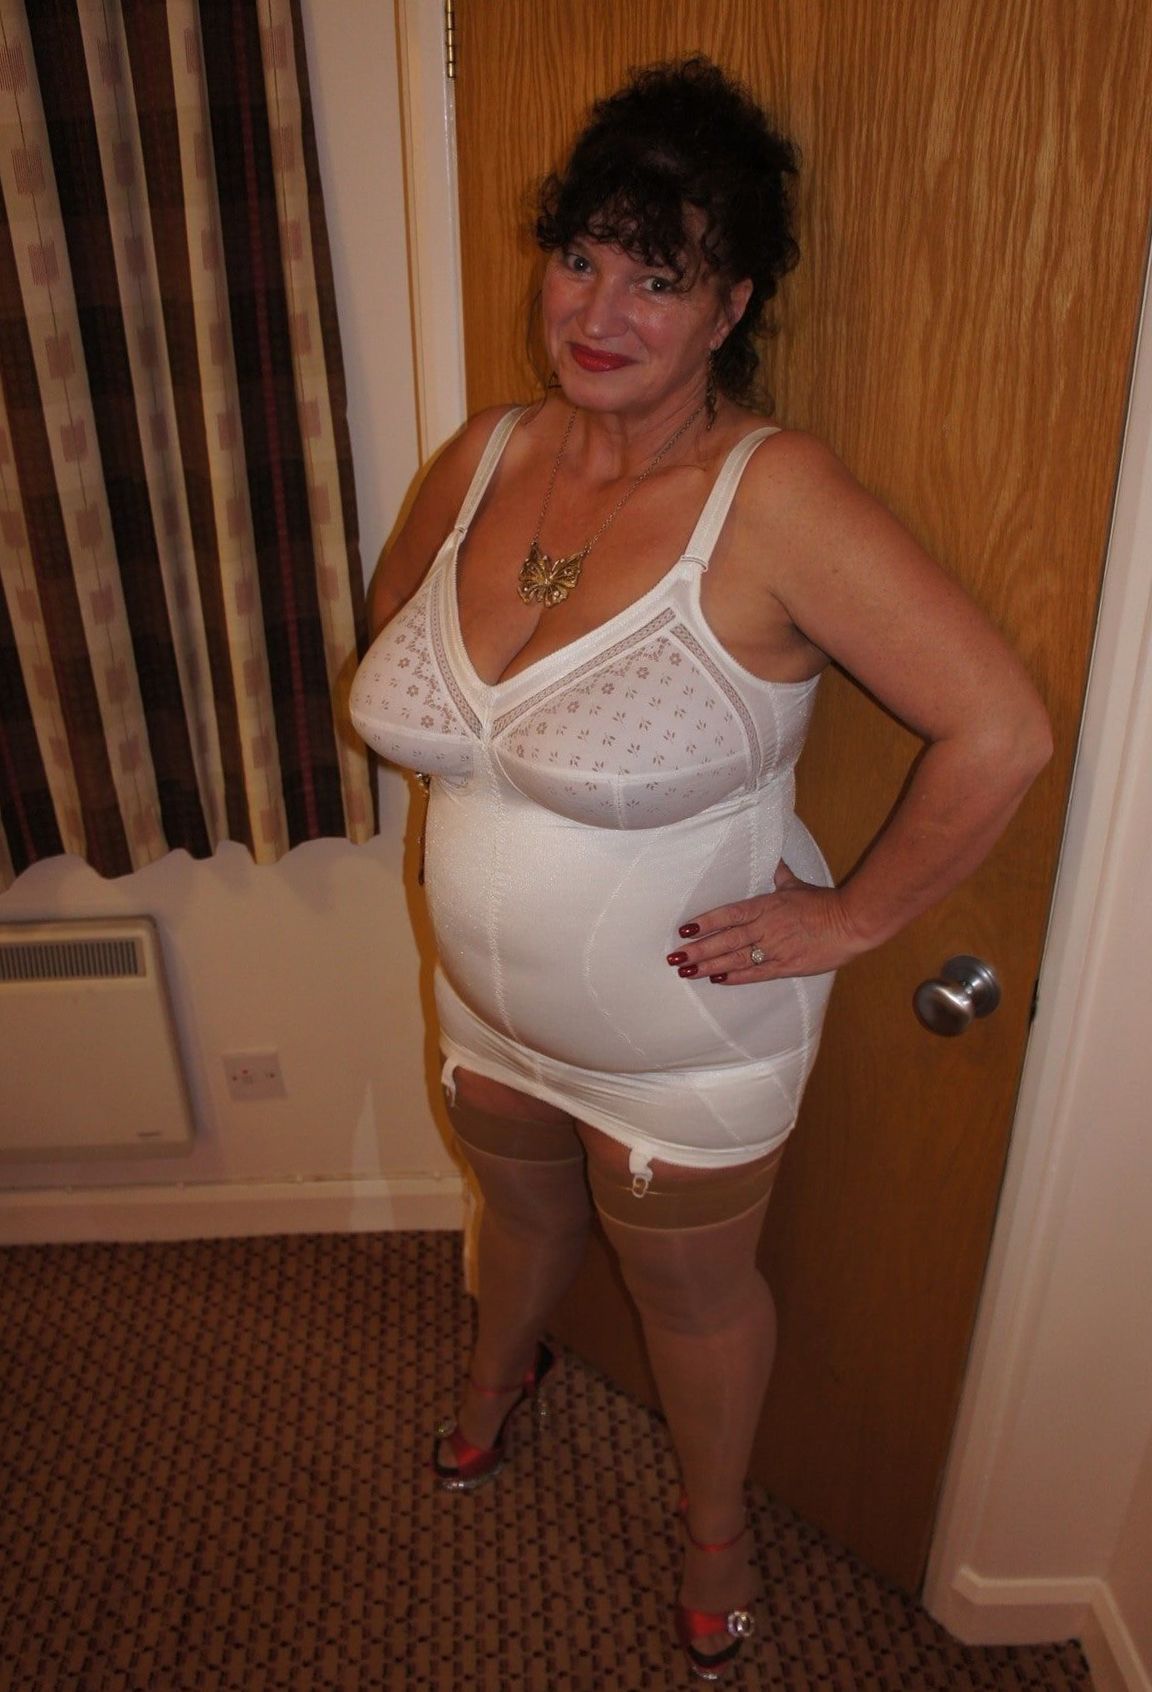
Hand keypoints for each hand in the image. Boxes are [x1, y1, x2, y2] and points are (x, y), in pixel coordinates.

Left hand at [667, 863, 865, 983]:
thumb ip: (781, 876)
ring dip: (710, 966)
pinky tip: (717, 979)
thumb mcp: (797, 885)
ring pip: (736, 959)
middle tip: (675, 957)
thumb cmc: (824, 902)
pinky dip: (736, 977)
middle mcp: (765, 927)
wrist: (851, 923)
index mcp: (765, 906)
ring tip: (688, 971)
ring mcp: (774, 948)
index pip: (728, 914)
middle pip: (725, 940)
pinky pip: (756, 973)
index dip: (705, 922)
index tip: (684, 929)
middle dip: (698, 949)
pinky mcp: (786, 966)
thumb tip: (775, 862)